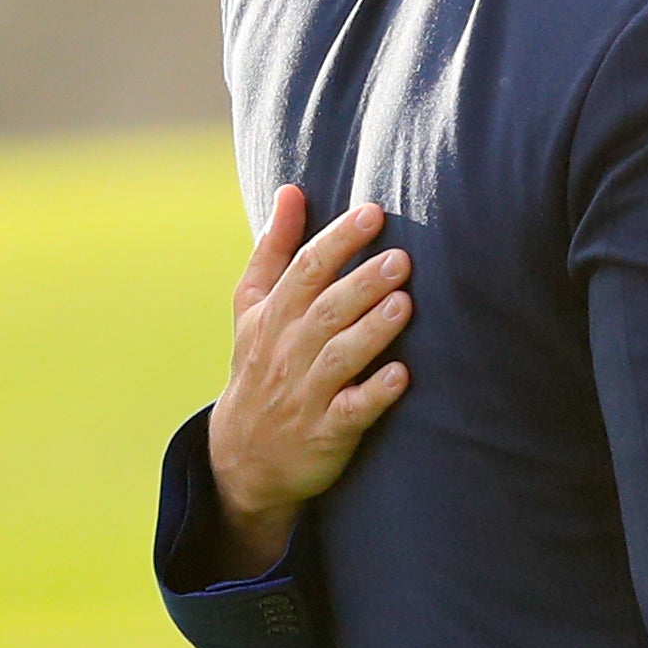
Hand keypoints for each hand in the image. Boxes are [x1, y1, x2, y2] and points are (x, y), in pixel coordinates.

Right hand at [204, 189, 410, 577]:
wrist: (242, 457)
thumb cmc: (261, 364)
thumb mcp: (253, 307)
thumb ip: (275, 249)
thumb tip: (290, 190)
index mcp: (273, 315)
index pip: (306, 270)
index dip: (339, 240)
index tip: (373, 212)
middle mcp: (288, 351)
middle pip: (326, 310)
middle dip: (362, 282)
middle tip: (402, 258)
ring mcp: (306, 393)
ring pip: (340, 357)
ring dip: (372, 331)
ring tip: (405, 303)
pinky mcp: (327, 431)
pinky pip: (351, 411)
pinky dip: (375, 394)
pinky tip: (402, 376)